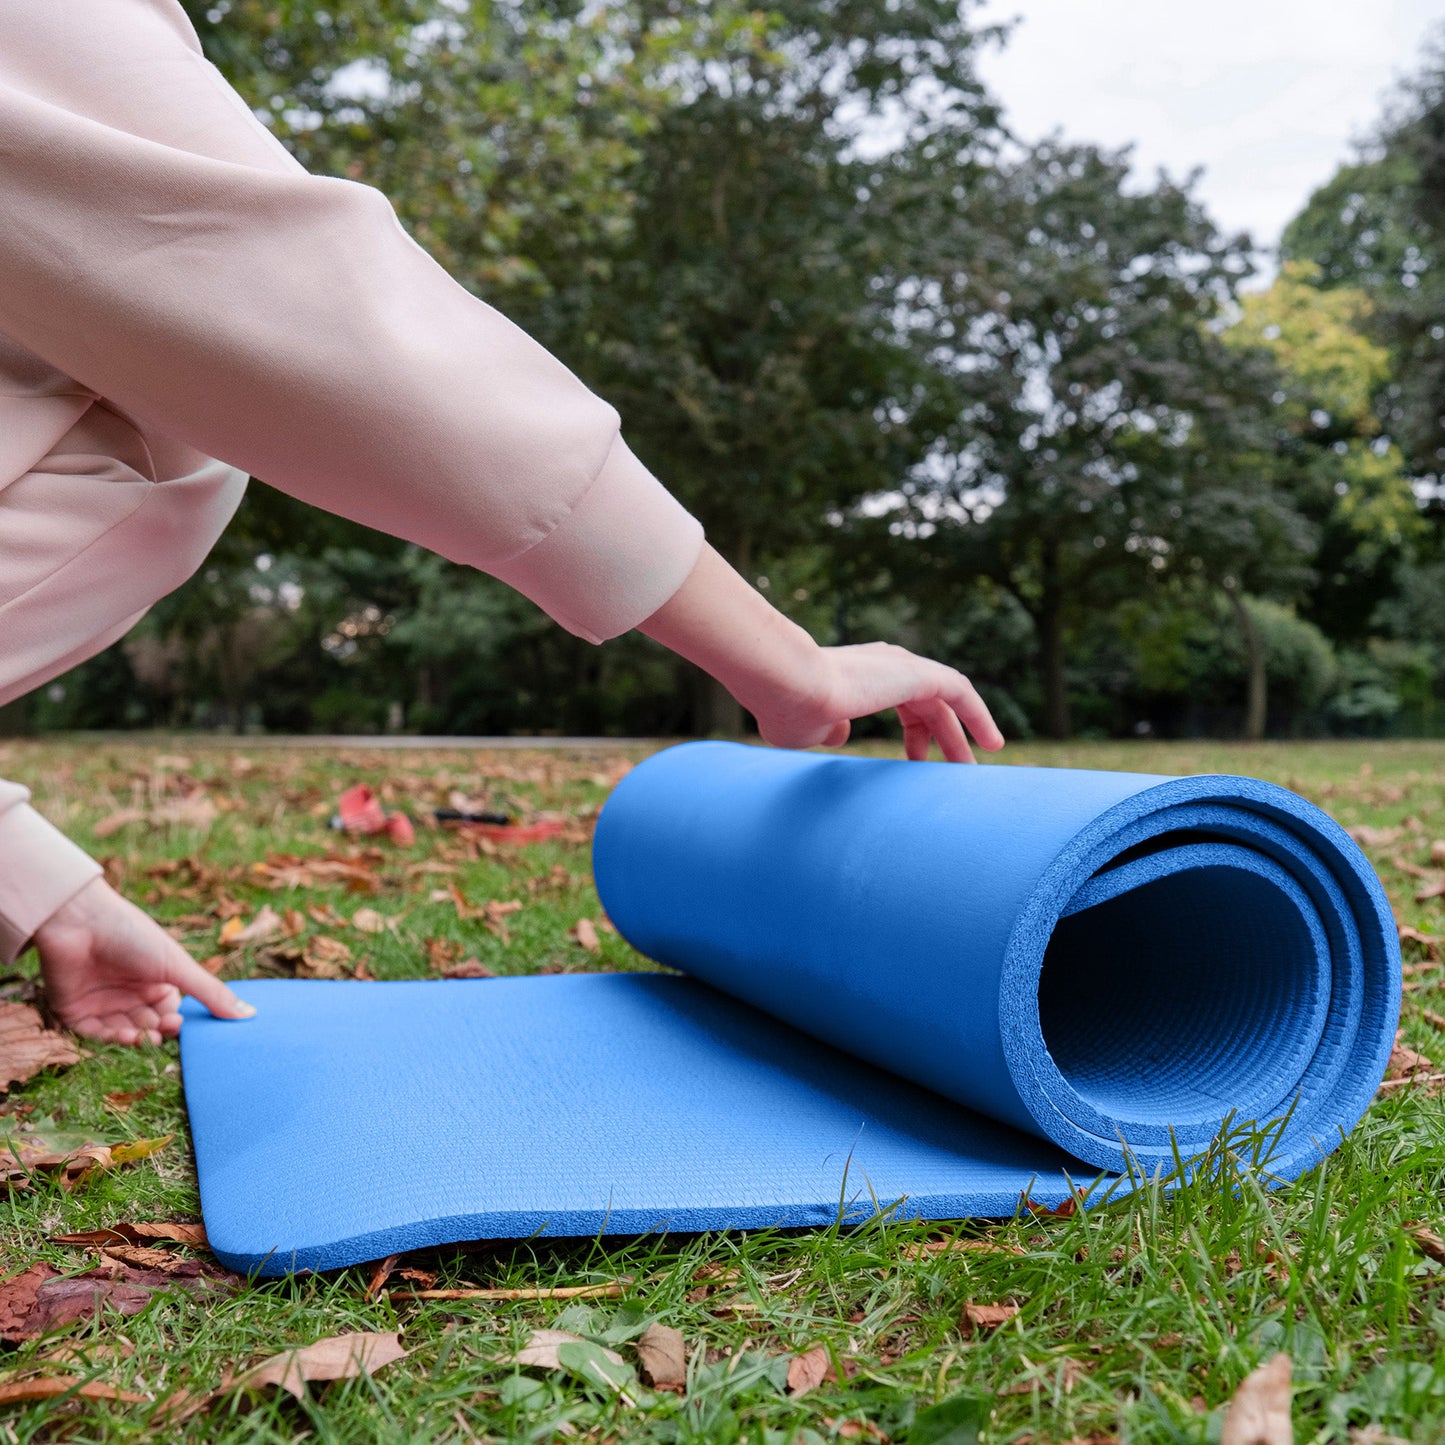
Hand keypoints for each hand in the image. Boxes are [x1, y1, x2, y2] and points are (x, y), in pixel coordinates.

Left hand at [33, 878, 254, 1044]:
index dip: (179, 1023)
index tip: (185, 1025)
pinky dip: (112, 1039)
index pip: (173, 1012)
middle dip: (159, 1032)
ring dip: (137, 1039)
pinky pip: (96, 1035)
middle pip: (149, 1025)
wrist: (81, 921)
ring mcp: (103, 1002)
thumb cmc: (133, 935)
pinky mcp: (75, 1011)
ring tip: (147, 1035)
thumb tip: (250, 1014)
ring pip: (124, 1033)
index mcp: (156, 980)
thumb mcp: (177, 966)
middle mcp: (130, 993)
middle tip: (166, 1029)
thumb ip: (210, 993)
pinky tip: (127, 1034)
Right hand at [741, 641, 1004, 760]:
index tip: (914, 767)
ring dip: (962, 736)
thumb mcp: (810, 730)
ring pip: (946, 702)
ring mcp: (901, 666)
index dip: (914, 738)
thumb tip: (841, 735)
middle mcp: (884, 665)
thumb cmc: (790, 710)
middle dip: (943, 741)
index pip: (902, 705)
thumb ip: (829, 731)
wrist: (789, 686)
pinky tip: (992, 744)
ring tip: (974, 772)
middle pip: (928, 707)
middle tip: (955, 776)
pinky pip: (960, 693)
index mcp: (860, 676)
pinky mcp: (917, 673)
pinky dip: (979, 716)